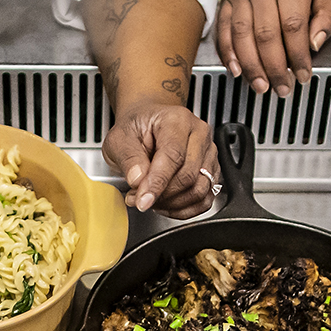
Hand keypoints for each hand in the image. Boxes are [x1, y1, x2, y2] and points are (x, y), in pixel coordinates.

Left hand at [105, 97, 217, 218]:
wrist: (147, 124)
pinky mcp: (212, 171)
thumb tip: (138, 181)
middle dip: (162, 195)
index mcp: (177, 121)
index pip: (173, 156)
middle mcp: (199, 135)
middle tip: (137, 198)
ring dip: (172, 204)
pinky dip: (184, 210)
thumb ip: (128, 159)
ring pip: (199, 190)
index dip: (158, 182)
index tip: (143, 200)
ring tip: (150, 199)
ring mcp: (208, 154)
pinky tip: (166, 205)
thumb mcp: (119, 138)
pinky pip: (205, 200)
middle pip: (189, 176)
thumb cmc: (136, 128)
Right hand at [216, 0, 330, 96]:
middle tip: (283, 87)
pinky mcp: (227, 1)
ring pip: (242, 35)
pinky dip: (228, 53)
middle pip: (265, 33)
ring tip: (261, 86)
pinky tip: (236, 70)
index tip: (303, 74)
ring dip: (251, 65)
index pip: (293, 24)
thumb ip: (328, 16)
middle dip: (274, 67)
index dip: (298, 54)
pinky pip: (223, 30)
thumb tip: (314, 44)